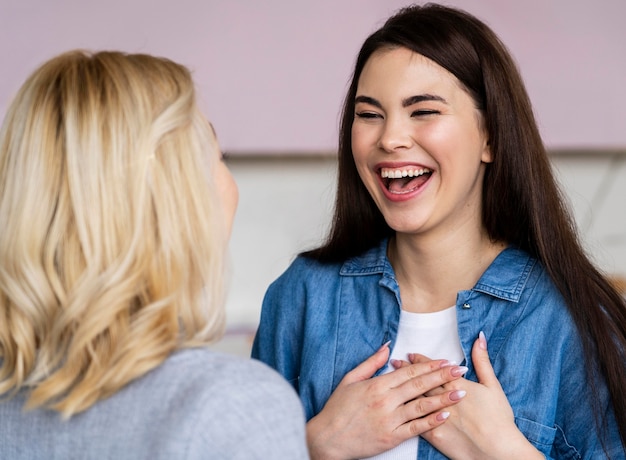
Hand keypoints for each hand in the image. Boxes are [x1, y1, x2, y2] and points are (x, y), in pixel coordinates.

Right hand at [306, 342, 467, 459]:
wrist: (328, 438)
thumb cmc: (337, 409)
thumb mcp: (350, 379)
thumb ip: (370, 363)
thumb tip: (387, 347)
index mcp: (376, 385)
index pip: (409, 372)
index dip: (429, 365)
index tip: (445, 361)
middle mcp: (385, 400)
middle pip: (419, 385)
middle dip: (442, 377)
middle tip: (459, 370)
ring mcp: (389, 420)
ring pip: (421, 406)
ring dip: (443, 398)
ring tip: (460, 392)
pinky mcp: (391, 437)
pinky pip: (415, 428)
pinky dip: (431, 421)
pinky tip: (445, 415)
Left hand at [406, 333, 543, 459]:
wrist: (498, 451)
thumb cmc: (499, 419)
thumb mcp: (493, 386)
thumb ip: (482, 361)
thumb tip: (479, 338)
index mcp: (456, 385)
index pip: (434, 369)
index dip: (421, 361)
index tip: (410, 354)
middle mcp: (443, 399)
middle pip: (420, 381)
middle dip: (406, 370)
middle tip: (395, 361)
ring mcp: (437, 416)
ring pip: (415, 398)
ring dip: (403, 387)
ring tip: (392, 380)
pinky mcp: (434, 435)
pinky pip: (416, 421)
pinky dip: (406, 412)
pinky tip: (397, 406)